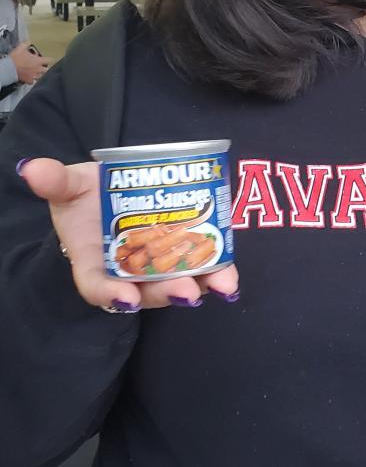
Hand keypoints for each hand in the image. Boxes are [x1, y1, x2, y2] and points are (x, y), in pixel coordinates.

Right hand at [10, 42, 50, 83]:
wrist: (10, 68)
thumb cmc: (16, 57)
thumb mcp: (21, 47)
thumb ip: (26, 44)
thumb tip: (29, 41)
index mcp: (38, 61)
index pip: (49, 60)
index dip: (50, 59)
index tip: (50, 59)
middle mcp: (38, 69)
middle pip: (47, 70)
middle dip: (46, 68)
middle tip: (44, 67)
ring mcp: (34, 76)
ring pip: (41, 77)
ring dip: (40, 75)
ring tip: (39, 73)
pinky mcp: (28, 80)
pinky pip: (33, 82)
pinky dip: (32, 80)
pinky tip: (31, 79)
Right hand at [18, 158, 239, 310]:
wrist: (113, 191)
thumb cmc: (85, 197)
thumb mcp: (68, 187)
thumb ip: (55, 181)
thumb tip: (32, 169)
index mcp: (93, 262)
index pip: (97, 287)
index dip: (110, 295)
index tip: (124, 298)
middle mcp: (126, 273)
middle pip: (146, 292)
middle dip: (168, 292)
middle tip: (187, 291)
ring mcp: (156, 268)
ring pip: (178, 284)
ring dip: (202, 285)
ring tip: (222, 284)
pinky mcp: (183, 255)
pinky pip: (200, 268)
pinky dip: (217, 273)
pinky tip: (232, 278)